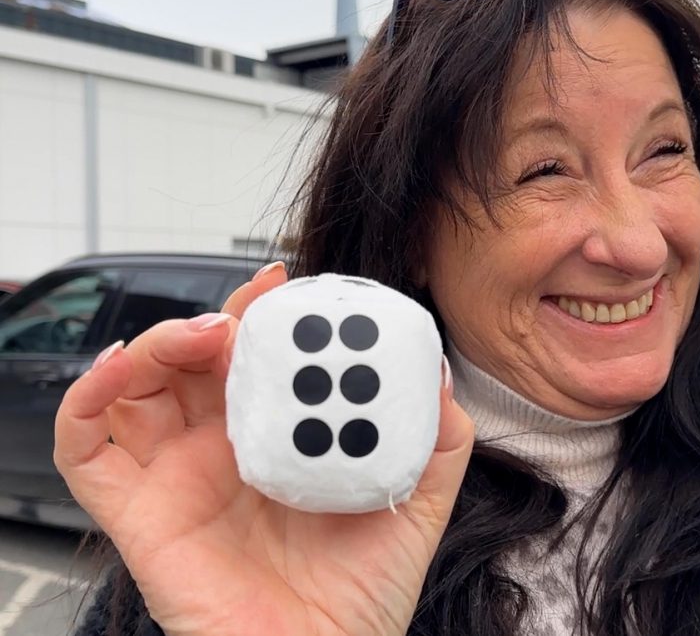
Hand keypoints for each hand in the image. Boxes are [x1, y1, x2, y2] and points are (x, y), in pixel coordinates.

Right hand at [54, 263, 473, 635]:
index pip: (256, 356)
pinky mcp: (136, 514)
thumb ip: (435, 436)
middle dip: (212, 319)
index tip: (285, 285)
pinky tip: (117, 368)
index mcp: (279, 438)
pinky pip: (83, 448)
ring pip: (135, 385)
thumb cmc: (365, 593)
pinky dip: (85, 396)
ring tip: (202, 336)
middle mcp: (221, 450)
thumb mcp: (417, 500)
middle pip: (192, 360)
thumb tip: (438, 374)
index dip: (263, 315)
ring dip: (155, 342)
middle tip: (246, 311)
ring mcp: (174, 477)